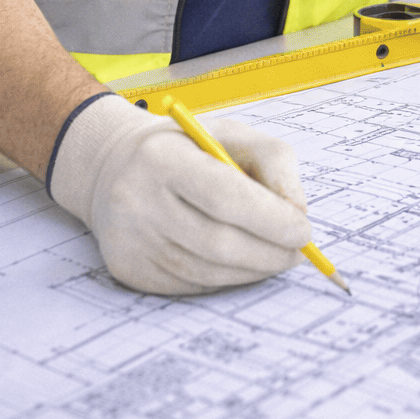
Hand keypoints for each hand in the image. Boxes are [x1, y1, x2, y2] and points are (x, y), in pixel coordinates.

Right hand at [48, 95, 311, 294]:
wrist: (115, 167)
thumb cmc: (187, 148)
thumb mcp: (230, 133)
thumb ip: (273, 161)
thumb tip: (297, 212)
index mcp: (161, 156)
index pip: (223, 196)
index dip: (270, 219)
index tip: (304, 230)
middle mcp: (136, 200)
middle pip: (217, 242)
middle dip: (269, 252)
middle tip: (298, 252)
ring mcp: (129, 240)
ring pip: (207, 272)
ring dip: (252, 270)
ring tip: (276, 256)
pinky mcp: (129, 269)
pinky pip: (191, 285)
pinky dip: (226, 278)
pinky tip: (239, 262)